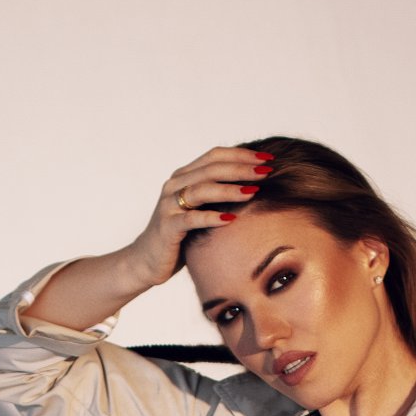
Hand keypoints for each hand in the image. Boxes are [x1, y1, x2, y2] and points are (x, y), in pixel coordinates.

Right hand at [125, 144, 274, 290]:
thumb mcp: (199, 210)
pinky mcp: (167, 227)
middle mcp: (174, 185)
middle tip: (266, 172)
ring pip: (202, 189)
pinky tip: (231, 218)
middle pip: (211, 169)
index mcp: (183, 176)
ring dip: (229, 189)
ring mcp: (169, 205)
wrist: (147, 261)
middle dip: (241, 169)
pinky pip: (192, 219)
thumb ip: (216, 195)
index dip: (241, 154)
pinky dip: (212, 217)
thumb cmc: (180, 236)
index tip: (267, 158)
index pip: (215, 156)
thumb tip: (254, 184)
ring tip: (253, 191)